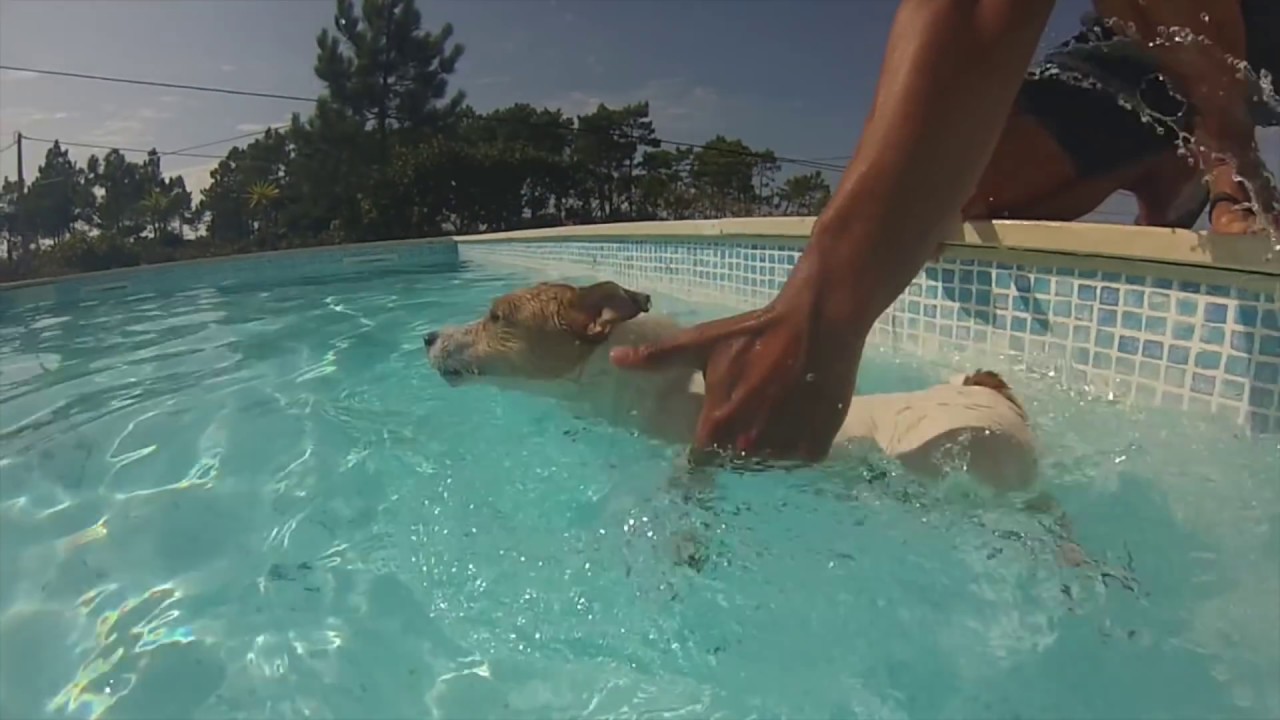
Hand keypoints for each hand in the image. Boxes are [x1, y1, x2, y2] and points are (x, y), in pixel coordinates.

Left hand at [609, 246, 867, 461]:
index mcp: (718, 423)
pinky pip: (797, 457)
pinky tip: (797, 411)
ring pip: (768, 459)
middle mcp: (751, 444)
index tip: (711, 436)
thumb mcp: (705, 342)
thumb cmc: (757, 331)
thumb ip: (660, 358)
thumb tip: (615, 359)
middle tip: (749, 406)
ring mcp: (787, 447)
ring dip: (768, 441)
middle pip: (736, 458)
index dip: (705, 448)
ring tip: (775, 405)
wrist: (820, 320)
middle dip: (738, 439)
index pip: (701, 457)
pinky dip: (797, 441)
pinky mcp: (816, 445)